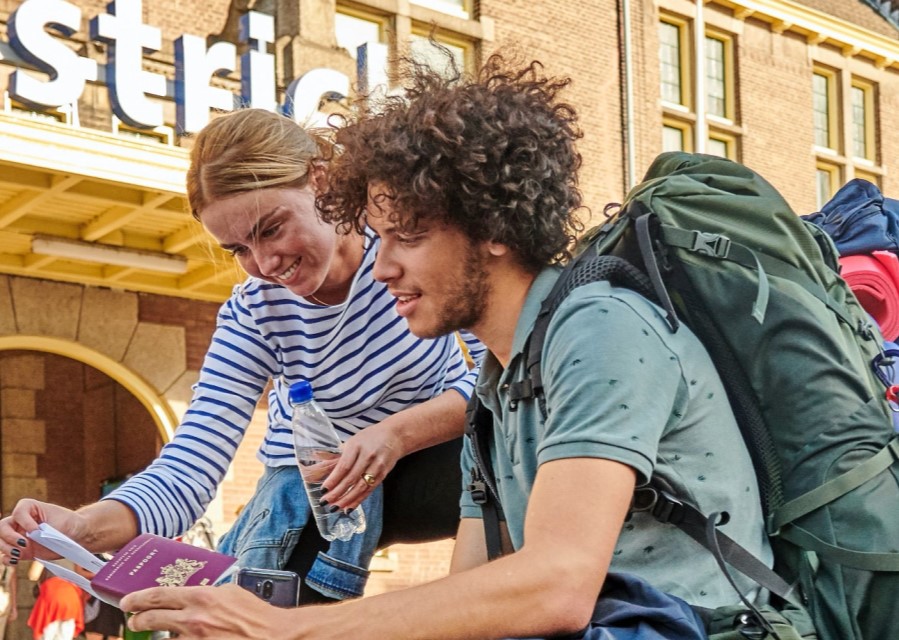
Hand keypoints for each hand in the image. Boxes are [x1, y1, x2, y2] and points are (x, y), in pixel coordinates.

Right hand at [0, 500, 86, 564]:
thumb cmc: (68, 523)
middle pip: (2, 527)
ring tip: (19, 554)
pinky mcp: (22, 551)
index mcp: (30, 508)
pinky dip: (8, 559)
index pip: (18, 512)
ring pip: (1, 542)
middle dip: (9, 537)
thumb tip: (32, 538)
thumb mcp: (60, 522)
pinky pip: (7, 556)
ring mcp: (20, 537)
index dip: (24, 522)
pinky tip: (16, 561)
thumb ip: (44, 529)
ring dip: (7, 549)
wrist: (76, 535)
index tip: (36, 529)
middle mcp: (21, 522)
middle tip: (24, 544)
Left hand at [122, 584, 297, 639]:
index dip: (137, 598)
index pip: (158, 595)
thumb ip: (209, 592)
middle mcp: (193, 620)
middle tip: (134, 621)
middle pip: (151, 619)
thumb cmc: (255, 615)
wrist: (272, 636)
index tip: (127, 602)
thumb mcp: (231, 592)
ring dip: (154, 639)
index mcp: (200, 597)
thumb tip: (193, 593)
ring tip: (152, 637)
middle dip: (137, 621)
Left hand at [320, 423, 402, 509]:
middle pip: (351, 478)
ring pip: (361, 487)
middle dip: (337, 492)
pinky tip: (349, 507)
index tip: (323, 490)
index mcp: (356, 446)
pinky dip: (358, 500)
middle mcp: (367, 456)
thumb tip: (320, 468)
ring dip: (347, 499)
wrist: (395, 436)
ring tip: (335, 508)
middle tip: (325, 502)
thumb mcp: (352, 441)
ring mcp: (377, 466)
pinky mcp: (383, 474)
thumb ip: (338, 456)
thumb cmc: (370, 438)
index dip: (333, 480)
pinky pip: (369, 490)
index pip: (343, 466)